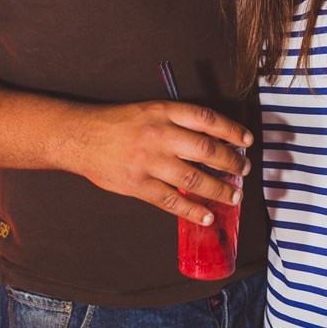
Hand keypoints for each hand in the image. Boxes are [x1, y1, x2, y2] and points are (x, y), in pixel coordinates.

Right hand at [67, 100, 252, 224]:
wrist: (80, 137)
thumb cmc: (117, 123)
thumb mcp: (150, 111)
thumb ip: (177, 122)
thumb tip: (213, 141)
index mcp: (164, 112)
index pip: (207, 119)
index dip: (231, 130)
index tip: (246, 140)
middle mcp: (159, 135)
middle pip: (206, 149)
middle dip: (231, 162)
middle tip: (244, 170)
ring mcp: (149, 161)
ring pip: (193, 177)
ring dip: (218, 189)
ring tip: (233, 196)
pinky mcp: (138, 185)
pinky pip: (171, 200)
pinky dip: (192, 210)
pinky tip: (206, 216)